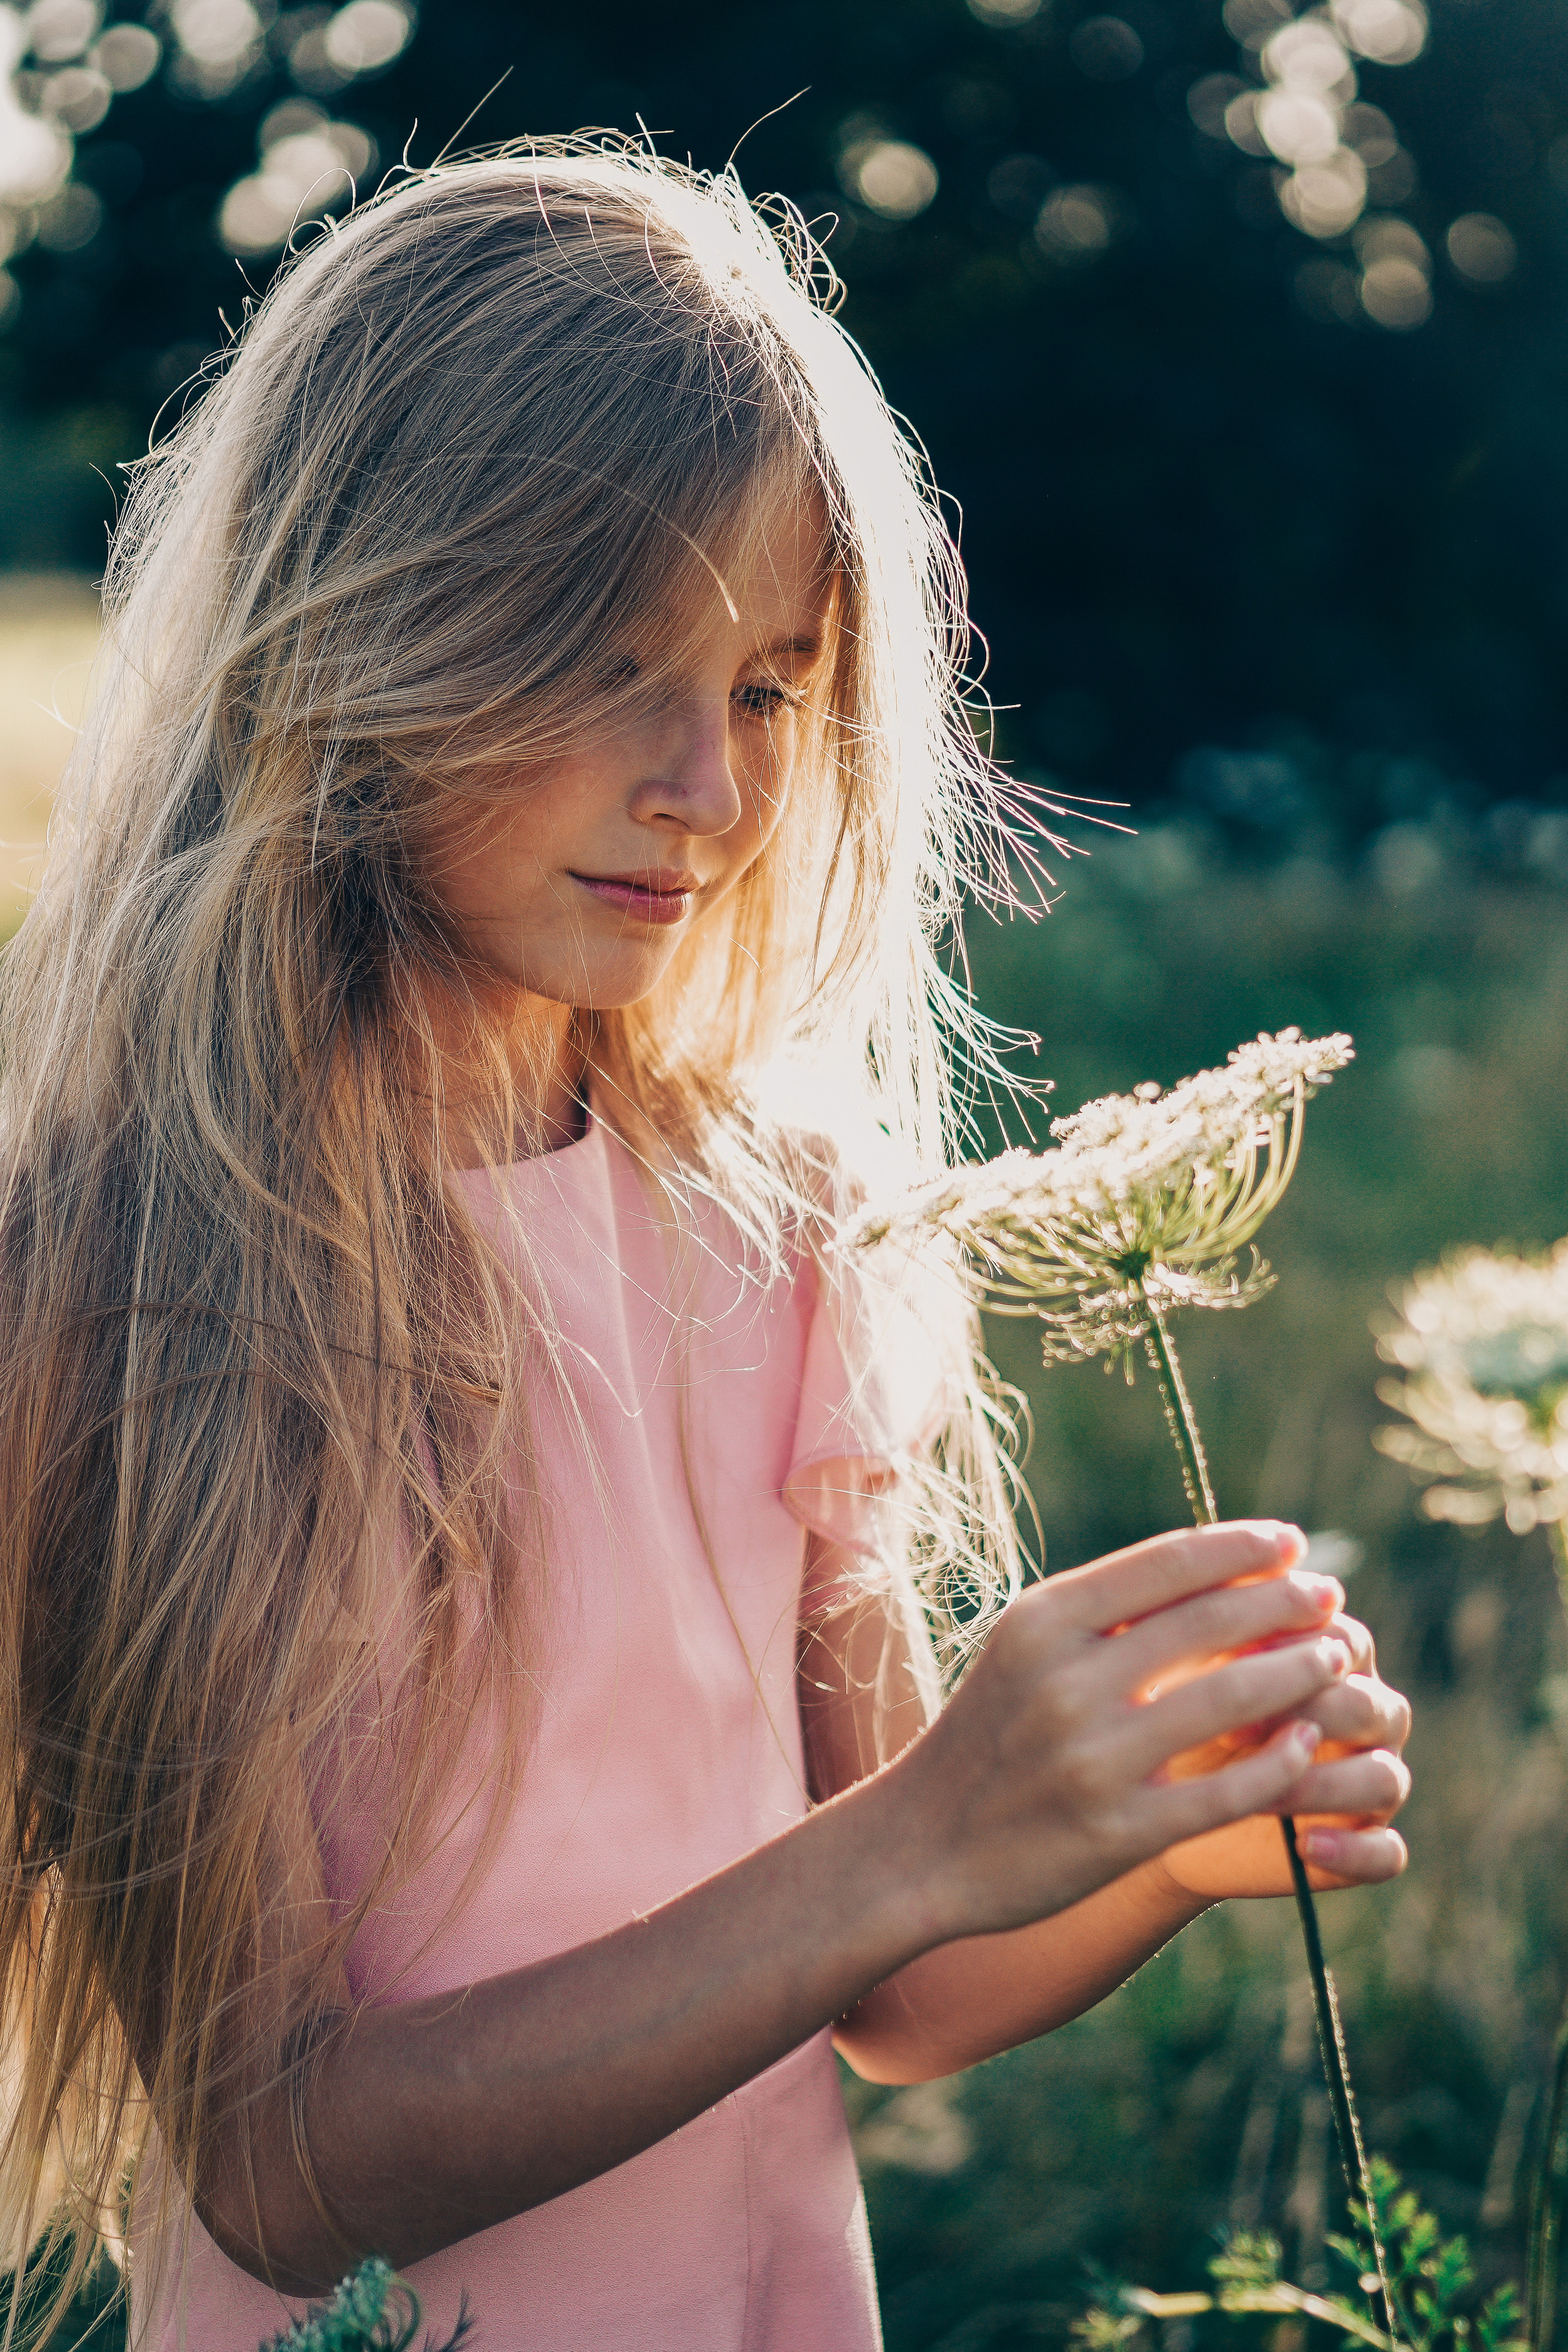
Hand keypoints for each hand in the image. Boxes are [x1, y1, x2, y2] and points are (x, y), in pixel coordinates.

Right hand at [891, 1520, 1354, 1944]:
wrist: (921, 1846)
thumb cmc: (990, 1734)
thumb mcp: (1025, 1647)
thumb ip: (1105, 1607)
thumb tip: (1214, 1561)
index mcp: (1043, 1620)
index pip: (1169, 1561)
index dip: (1245, 1546)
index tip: (1294, 1544)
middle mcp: (1066, 1681)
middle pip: (1211, 1620)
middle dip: (1289, 1602)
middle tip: (1333, 1597)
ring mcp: (1094, 1759)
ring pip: (1232, 1697)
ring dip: (1299, 1670)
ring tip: (1336, 1659)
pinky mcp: (1120, 1831)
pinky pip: (1229, 1789)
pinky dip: (1281, 1760)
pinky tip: (1308, 1742)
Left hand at [1150, 1607, 1409, 1900]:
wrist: (1160, 1796)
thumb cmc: (1177, 1712)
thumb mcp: (1184, 1671)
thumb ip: (1203, 1626)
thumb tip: (1199, 1593)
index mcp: (1335, 1659)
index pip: (1343, 1639)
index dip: (1290, 1649)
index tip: (1225, 1661)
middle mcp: (1368, 1715)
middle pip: (1370, 1706)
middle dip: (1308, 1714)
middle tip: (1236, 1728)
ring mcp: (1373, 1780)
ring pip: (1385, 1779)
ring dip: (1324, 1785)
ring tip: (1263, 1794)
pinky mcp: (1365, 1843)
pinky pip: (1389, 1854)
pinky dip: (1354, 1851)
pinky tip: (1307, 1847)